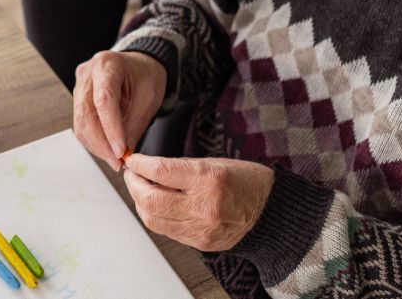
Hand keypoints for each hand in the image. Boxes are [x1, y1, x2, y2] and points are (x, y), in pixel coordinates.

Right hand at [73, 51, 166, 170]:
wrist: (140, 65)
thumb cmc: (146, 76)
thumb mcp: (149, 97)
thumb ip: (135, 124)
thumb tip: (123, 153)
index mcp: (108, 64)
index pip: (104, 100)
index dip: (110, 128)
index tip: (120, 151)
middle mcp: (88, 73)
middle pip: (86, 113)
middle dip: (101, 143)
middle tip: (117, 162)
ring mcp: (80, 85)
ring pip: (80, 122)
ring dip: (97, 145)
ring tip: (115, 159)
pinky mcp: (79, 97)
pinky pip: (81, 123)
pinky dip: (94, 140)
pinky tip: (107, 149)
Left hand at [124, 155, 273, 251]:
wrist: (270, 212)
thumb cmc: (245, 181)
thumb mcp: (215, 163)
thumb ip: (180, 168)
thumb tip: (147, 168)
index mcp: (209, 179)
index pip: (160, 171)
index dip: (139, 164)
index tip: (132, 159)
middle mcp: (204, 206)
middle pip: (150, 200)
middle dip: (133, 185)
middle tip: (131, 174)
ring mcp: (201, 228)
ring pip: (153, 219)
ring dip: (140, 202)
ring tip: (140, 189)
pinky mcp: (200, 243)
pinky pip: (166, 231)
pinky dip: (154, 216)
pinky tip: (154, 205)